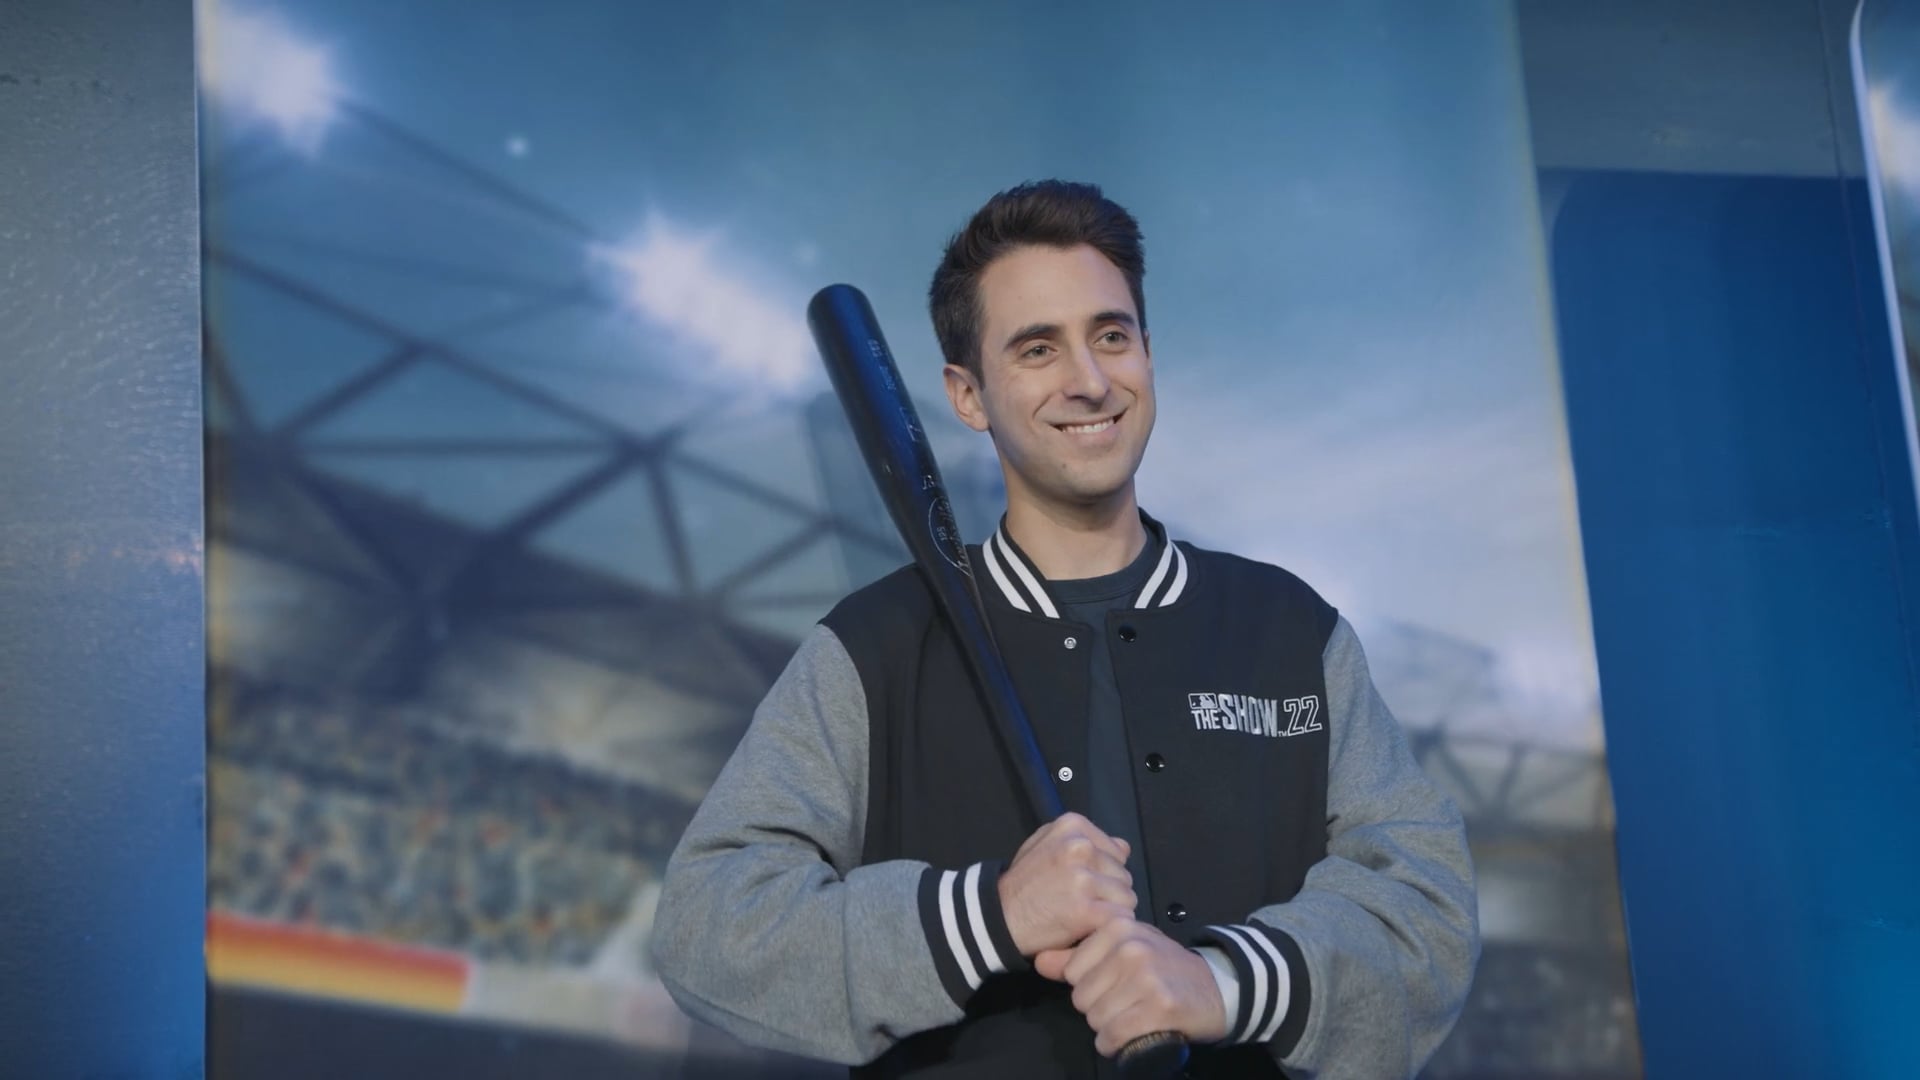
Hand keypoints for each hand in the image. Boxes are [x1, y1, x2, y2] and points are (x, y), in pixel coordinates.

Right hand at [997, 812, 1135, 955]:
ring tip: (1083, 915)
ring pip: (1127, 897)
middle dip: (1108, 892)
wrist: (998, 916)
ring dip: (1110, 910)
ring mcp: (1084, 878)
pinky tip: (1087, 928)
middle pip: (1124, 874)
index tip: (1081, 883)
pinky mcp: (1087, 910)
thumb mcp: (1045, 845)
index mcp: (1073, 826)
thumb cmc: (1024, 882)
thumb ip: (1084, 841)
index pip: (1117, 851)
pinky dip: (1107, 927)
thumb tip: (1124, 846)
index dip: (1103, 872)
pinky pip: (1121, 917)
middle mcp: (1080, 846)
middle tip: (1081, 903)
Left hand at [1034, 918, 1228, 1055]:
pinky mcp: (1159, 1006)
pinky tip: (1128, 1037)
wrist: (1215, 989)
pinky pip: (1114, 1034)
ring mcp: (1146, 977)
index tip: (1110, 986)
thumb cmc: (1162, 968)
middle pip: (1082, 996)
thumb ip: (1078, 955)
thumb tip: (1040, 961)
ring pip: (1096, 1018)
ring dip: (1108, 1028)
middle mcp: (1131, 948)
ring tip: (1129, 1018)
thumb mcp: (1122, 950)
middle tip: (1122, 1005)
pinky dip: (1115, 1044)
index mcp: (1119, 927)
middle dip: (1097, 1008)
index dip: (1087, 985)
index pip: (1072, 970)